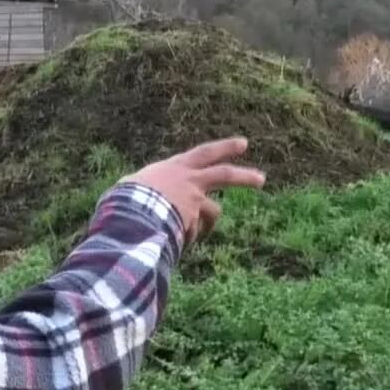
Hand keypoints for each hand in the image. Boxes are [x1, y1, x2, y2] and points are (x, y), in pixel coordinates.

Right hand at [118, 137, 265, 245]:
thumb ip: (147, 187)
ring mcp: (194, 204)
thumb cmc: (127, 195)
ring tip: (196, 235)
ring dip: (208, 224)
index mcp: (176, 167)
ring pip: (213, 212)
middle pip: (225, 175)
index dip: (225, 147)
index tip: (244, 143)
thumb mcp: (135, 184)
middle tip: (262, 179)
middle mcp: (191, 182)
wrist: (133, 212)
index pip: (205, 152)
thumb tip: (137, 195)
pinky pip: (191, 234)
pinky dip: (184, 240)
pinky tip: (171, 245)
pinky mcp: (193, 224)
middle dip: (245, 176)